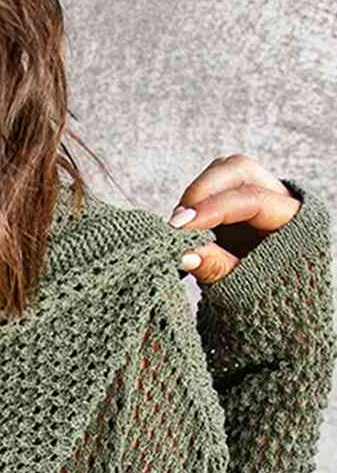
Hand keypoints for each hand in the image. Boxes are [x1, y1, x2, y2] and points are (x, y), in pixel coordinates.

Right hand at [171, 153, 301, 284]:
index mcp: (293, 219)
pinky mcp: (239, 202)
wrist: (273, 302)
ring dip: (197, 193)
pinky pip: (214, 187)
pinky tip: (185, 226)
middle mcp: (280, 197)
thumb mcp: (243, 288)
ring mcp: (260, 194)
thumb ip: (217, 268)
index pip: (252, 199)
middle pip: (240, 170)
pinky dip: (196, 202)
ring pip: (225, 171)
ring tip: (180, 226)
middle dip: (203, 189)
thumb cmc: (264, 296)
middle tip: (178, 221)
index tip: (182, 226)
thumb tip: (185, 254)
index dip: (214, 209)